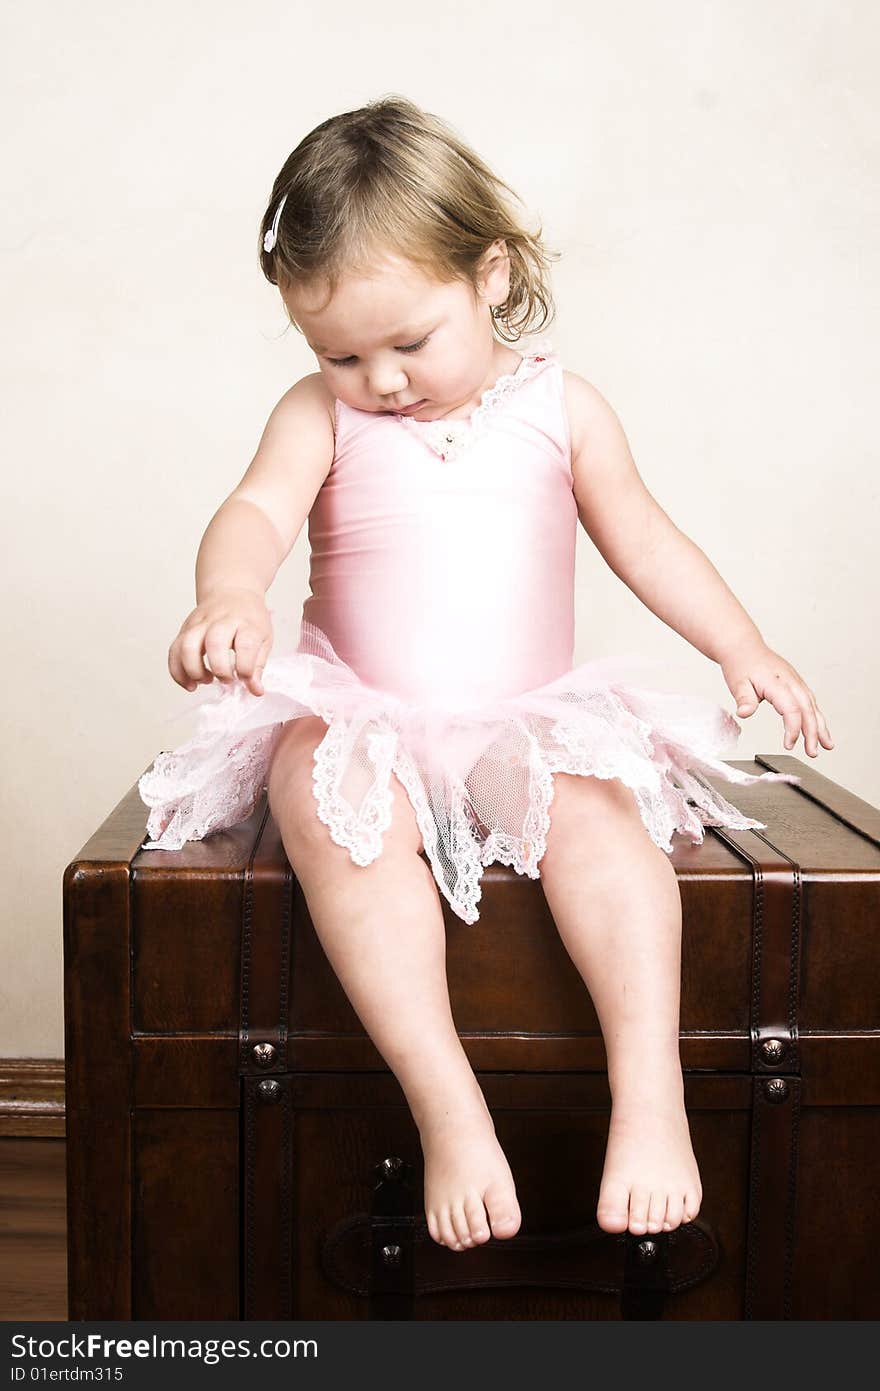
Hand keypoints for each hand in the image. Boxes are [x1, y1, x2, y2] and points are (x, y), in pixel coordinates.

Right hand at [168, 586, 272, 697]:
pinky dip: (177, 671)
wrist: (231, 591)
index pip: (246, 644)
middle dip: (219, 668)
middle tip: (226, 680)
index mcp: (246, 622)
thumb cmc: (248, 617)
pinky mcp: (185, 628)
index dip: (245, 668)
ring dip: (193, 670)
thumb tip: (255, 690)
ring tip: (205, 681)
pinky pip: (174, 650)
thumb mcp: (263, 638)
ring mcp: (200, 623)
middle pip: (214, 642)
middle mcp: (221, 620)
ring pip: (187, 645)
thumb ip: (257, 665)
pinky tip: (189, 683)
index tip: (245, 679)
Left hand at [720, 640, 833, 757]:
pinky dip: (816, 717)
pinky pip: (810, 702)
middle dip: (813, 733)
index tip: (788, 745)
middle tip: (813, 752)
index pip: (791, 709)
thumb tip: (745, 713)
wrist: (743, 647)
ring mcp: (796, 682)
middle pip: (807, 709)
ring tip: (827, 745)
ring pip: (812, 706)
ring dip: (820, 726)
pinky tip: (818, 729)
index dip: (793, 729)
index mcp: (777, 682)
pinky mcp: (796, 683)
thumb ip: (744, 699)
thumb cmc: (741, 664)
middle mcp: (791, 681)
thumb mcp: (737, 682)